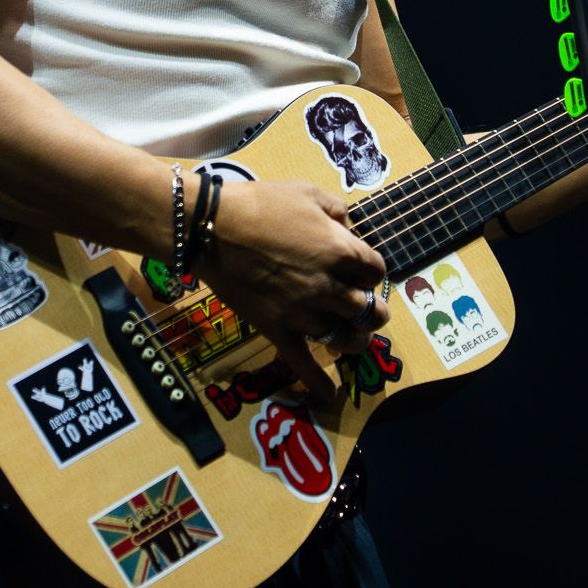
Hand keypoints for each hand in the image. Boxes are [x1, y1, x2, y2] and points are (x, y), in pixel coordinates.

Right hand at [199, 178, 388, 401]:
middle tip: (365, 306)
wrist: (210, 228)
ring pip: (345, 338)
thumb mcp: (305, 191)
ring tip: (354, 336)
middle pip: (368, 309)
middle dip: (372, 308)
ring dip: (355, 338)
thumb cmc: (259, 204)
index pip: (376, 270)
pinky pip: (303, 364)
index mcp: (340, 250)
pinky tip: (329, 395)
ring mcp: (302, 312)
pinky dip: (318, 383)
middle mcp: (328, 286)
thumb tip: (347, 225)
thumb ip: (335, 209)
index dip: (371, 270)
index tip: (360, 268)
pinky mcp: (277, 330)